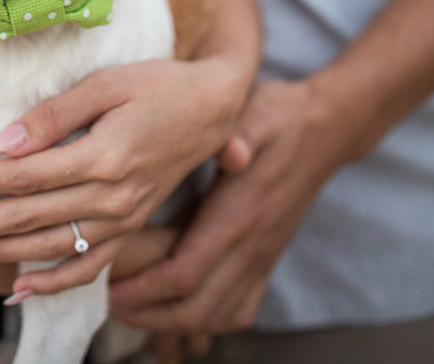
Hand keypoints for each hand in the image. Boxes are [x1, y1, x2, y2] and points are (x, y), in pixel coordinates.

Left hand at [0, 53, 247, 296]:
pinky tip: (18, 290)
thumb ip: (52, 116)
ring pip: (50, 248)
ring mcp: (123, 219)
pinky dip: (52, 283)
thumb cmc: (157, 84)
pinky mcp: (130, 228)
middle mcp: (113, 198)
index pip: (23, 178)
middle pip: (28, 219)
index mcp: (103, 156)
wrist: (213, 108)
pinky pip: (88, 267)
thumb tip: (2, 144)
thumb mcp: (106, 84)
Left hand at [108, 77, 348, 337]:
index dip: (145, 288)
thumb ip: (239, 132)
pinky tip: (182, 309)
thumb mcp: (251, 112)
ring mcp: (262, 256)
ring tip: (134, 307)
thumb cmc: (276, 115)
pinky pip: (240, 309)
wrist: (322, 128)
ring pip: (217, 314)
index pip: (187, 272)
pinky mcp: (267, 258)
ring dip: (173, 321)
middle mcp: (252, 245)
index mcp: (238, 214)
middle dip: (149, 313)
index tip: (111, 287)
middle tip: (111, 302)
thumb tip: (233, 152)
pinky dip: (208, 319)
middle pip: (197, 307)